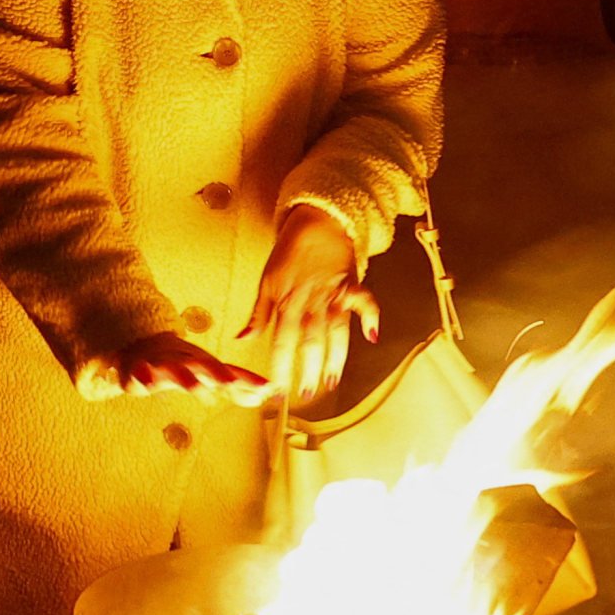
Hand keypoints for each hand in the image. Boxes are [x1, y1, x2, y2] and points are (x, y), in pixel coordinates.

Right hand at [78, 335, 273, 403]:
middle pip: (205, 367)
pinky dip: (144, 376)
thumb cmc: (181, 364)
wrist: (141, 348)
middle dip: (219, 375)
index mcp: (204, 364)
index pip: (230, 371)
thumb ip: (234, 386)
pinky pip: (141, 374)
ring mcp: (163, 364)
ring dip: (185, 378)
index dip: (247, 379)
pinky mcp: (140, 370)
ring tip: (195, 387)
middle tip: (231, 383)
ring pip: (175, 370)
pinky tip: (146, 383)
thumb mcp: (209, 375)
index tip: (267, 387)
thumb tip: (262, 397)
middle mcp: (187, 361)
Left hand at [241, 206, 376, 408]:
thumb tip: (242, 339)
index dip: (281, 367)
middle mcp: (311, 301)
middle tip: (307, 393)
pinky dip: (371, 317)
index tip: (277, 389)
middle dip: (308, 369)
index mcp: (288, 302)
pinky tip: (373, 336)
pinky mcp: (352, 285)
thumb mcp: (267, 281)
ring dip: (335, 357)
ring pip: (336, 331)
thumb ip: (258, 313)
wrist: (315, 221)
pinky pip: (365, 302)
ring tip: (331, 381)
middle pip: (310, 341)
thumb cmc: (289, 252)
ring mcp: (334, 294)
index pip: (282, 341)